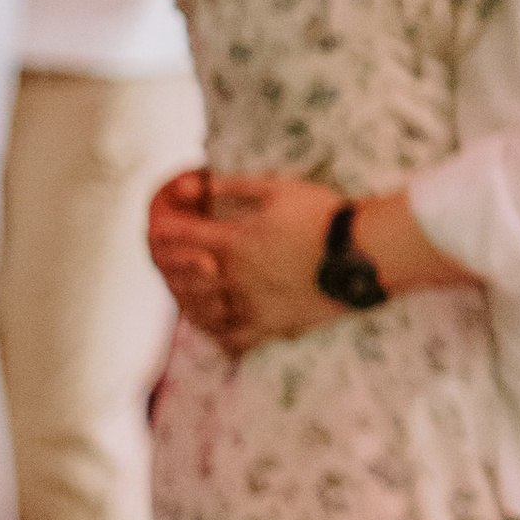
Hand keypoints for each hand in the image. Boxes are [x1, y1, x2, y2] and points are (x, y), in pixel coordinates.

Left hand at [148, 169, 341, 351]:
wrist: (363, 254)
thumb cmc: (323, 215)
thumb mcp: (277, 189)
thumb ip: (231, 186)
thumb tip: (190, 184)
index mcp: (235, 241)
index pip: (182, 236)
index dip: (164, 230)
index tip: (156, 226)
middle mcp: (236, 277)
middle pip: (183, 276)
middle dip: (166, 265)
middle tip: (160, 260)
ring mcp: (252, 305)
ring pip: (202, 310)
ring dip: (185, 299)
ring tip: (182, 292)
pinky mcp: (272, 325)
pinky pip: (233, 336)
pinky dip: (216, 331)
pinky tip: (213, 326)